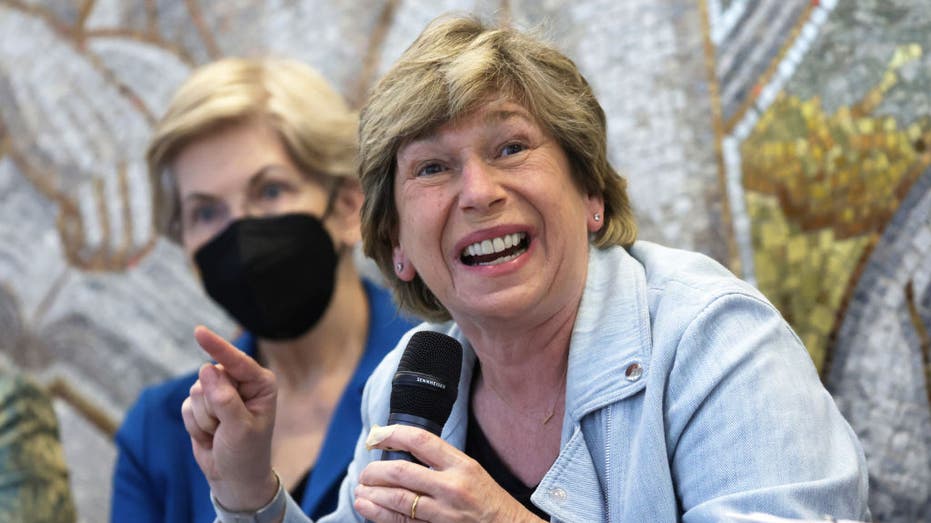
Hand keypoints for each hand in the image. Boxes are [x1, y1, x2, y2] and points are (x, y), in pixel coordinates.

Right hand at [181, 326, 278, 510]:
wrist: (234, 478)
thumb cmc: (246, 453)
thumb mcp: (240, 429)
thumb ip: (225, 400)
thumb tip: (206, 369)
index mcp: (260, 383)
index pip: (236, 361)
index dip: (217, 347)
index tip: (199, 332)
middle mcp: (241, 383)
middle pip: (210, 377)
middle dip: (212, 406)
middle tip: (226, 428)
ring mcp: (220, 392)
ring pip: (196, 392)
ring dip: (204, 419)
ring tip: (220, 433)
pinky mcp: (203, 404)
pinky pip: (186, 407)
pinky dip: (195, 425)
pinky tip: (209, 435)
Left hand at [353, 425, 544, 521]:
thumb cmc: (488, 499)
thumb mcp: (471, 470)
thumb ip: (441, 461)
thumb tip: (402, 450)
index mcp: (461, 465)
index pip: (420, 440)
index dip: (392, 434)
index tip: (375, 436)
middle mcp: (452, 487)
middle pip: (402, 472)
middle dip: (375, 471)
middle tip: (365, 472)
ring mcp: (444, 513)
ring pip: (397, 499)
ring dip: (372, 493)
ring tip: (360, 488)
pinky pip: (401, 522)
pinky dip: (379, 514)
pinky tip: (367, 506)